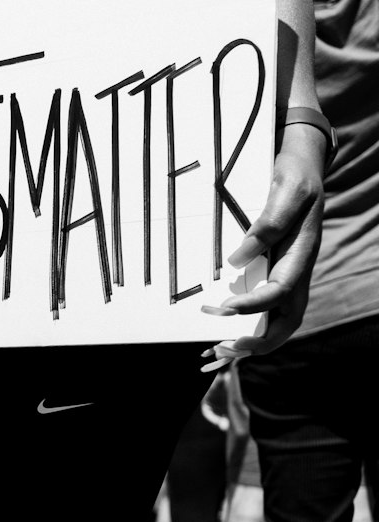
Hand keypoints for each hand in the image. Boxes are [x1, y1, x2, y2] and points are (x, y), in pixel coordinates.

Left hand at [200, 125, 324, 370]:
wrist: (302, 170)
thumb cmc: (295, 178)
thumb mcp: (286, 192)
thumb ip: (268, 225)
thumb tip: (237, 259)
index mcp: (301, 255)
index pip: (280, 291)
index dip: (254, 305)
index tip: (225, 309)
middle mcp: (296, 271)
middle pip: (286, 320)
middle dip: (259, 340)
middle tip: (226, 349)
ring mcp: (286, 275)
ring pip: (277, 321)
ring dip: (252, 340)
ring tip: (219, 351)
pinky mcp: (274, 274)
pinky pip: (265, 309)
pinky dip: (248, 326)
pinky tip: (223, 332)